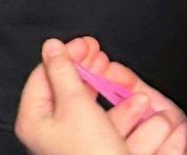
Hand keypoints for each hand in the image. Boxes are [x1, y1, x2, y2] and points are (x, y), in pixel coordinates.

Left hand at [17, 38, 186, 154]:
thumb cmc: (91, 153)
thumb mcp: (75, 104)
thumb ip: (64, 72)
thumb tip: (51, 46)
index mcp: (35, 119)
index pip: (44, 76)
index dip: (65, 56)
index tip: (84, 43)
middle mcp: (53, 133)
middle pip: (74, 94)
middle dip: (95, 76)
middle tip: (105, 57)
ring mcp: (80, 146)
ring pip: (102, 115)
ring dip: (123, 101)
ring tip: (138, 91)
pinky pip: (119, 134)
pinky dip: (135, 123)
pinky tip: (152, 114)